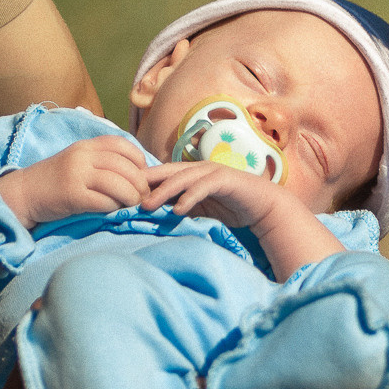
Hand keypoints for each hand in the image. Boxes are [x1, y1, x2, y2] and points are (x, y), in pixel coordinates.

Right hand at [0, 135, 150, 225]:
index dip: (138, 158)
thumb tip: (137, 174)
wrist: (24, 193)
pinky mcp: (71, 195)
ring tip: (133, 204)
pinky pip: (103, 201)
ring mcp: (76, 175)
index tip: (143, 173)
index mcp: (85, 145)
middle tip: (144, 195)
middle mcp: (81, 156)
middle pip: (123, 165)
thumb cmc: (55, 180)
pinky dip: (114, 207)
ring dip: (131, 196)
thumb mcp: (78, 161)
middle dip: (140, 182)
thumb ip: (101, 162)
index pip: (121, 144)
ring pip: (117, 183)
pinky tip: (113, 210)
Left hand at [139, 157, 284, 228]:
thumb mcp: (200, 211)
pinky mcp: (225, 179)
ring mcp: (212, 172)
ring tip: (147, 205)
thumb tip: (155, 219)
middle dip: (147, 184)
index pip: (162, 176)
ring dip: (163, 192)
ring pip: (182, 178)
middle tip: (127, 197)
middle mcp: (198, 168)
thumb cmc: (231, 207)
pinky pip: (203, 187)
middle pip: (167, 173)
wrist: (264, 206)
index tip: (124, 196)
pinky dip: (189, 198)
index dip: (144, 184)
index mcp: (190, 173)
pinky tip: (178, 210)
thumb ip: (181, 210)